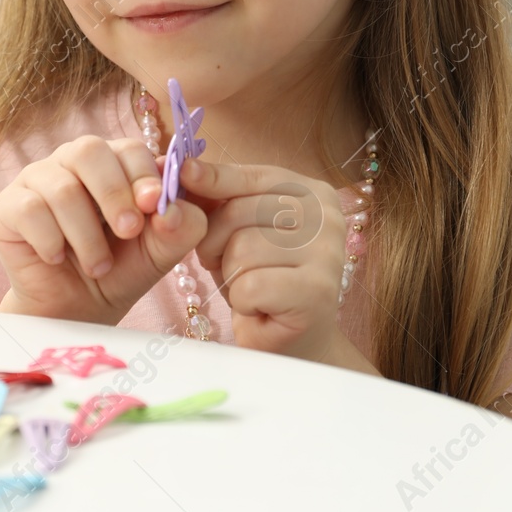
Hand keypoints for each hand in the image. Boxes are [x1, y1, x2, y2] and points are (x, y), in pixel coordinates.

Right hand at [0, 136, 206, 325]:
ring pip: (62, 188)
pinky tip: (58, 259)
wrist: (76, 309)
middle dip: (113, 193)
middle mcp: (72, 161)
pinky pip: (29, 210)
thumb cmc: (120, 270)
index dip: (142, 174)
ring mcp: (36, 179)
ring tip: (97, 266)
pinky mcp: (8, 205)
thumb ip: (181, 226)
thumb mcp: (160, 252)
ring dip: (86, 236)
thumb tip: (173, 208)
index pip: (128, 147)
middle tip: (127, 232)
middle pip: (89, 150)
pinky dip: (51, 241)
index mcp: (113, 162)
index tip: (153, 207)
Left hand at [183, 157, 349, 361]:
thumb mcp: (238, 231)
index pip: (253, 176)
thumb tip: (183, 168)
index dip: (214, 177)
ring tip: (249, 289)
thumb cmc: (261, 280)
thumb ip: (220, 199)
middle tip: (226, 266)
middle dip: (215, 242)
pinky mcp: (317, 292)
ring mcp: (328, 253)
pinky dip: (241, 302)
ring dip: (230, 276)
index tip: (183, 172)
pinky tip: (260, 309)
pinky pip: (249, 285)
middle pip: (239, 212)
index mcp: (313, 192)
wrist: (292, 343)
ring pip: (240, 249)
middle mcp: (328, 216)